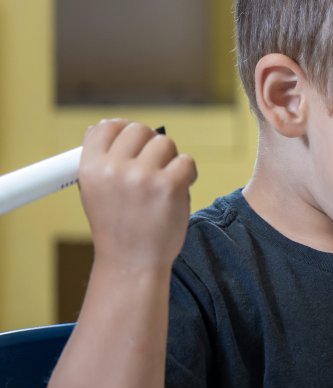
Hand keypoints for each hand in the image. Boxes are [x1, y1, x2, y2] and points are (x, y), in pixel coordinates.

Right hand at [77, 119, 196, 271]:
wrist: (131, 261)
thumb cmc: (117, 225)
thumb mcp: (94, 190)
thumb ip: (102, 159)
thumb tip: (108, 126)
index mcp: (91, 168)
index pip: (107, 126)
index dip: (123, 129)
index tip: (134, 141)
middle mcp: (114, 169)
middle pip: (139, 130)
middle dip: (150, 145)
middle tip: (152, 167)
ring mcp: (143, 176)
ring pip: (165, 143)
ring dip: (169, 160)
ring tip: (162, 183)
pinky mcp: (170, 185)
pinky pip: (186, 161)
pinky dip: (187, 174)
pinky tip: (177, 190)